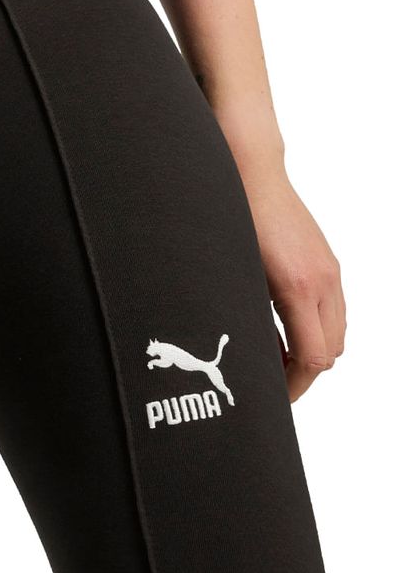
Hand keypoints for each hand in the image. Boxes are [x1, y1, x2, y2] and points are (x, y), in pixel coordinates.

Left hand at [242, 170, 345, 402]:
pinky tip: (284, 327)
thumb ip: (251, 315)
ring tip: (277, 356)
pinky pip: (334, 308)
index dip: (295, 385)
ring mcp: (330, 271)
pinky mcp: (328, 262)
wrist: (252, 176)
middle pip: (332, 351)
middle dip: (304, 372)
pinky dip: (317, 326)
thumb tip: (256, 351)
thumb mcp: (238, 276)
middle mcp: (323, 281)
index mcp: (297, 288)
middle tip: (274, 381)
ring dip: (313, 350)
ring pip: (337, 331)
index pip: (313, 358)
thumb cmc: (235, 221)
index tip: (276, 396)